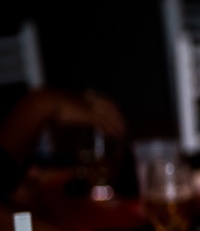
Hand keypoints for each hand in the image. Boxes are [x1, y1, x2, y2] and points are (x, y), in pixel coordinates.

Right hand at [0, 88, 125, 163]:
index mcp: (82, 95)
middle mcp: (88, 99)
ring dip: (117, 124)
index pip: (102, 100)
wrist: (44, 102)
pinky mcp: (88, 115)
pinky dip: (111, 129)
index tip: (117, 113)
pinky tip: (116, 135)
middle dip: (118, 115)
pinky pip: (104, 123)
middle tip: (124, 124)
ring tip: (123, 132)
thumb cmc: (46, 105)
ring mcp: (89, 107)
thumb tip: (60, 118)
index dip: (111, 107)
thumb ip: (64, 111)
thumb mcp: (59, 107)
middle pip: (109, 106)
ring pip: (108, 116)